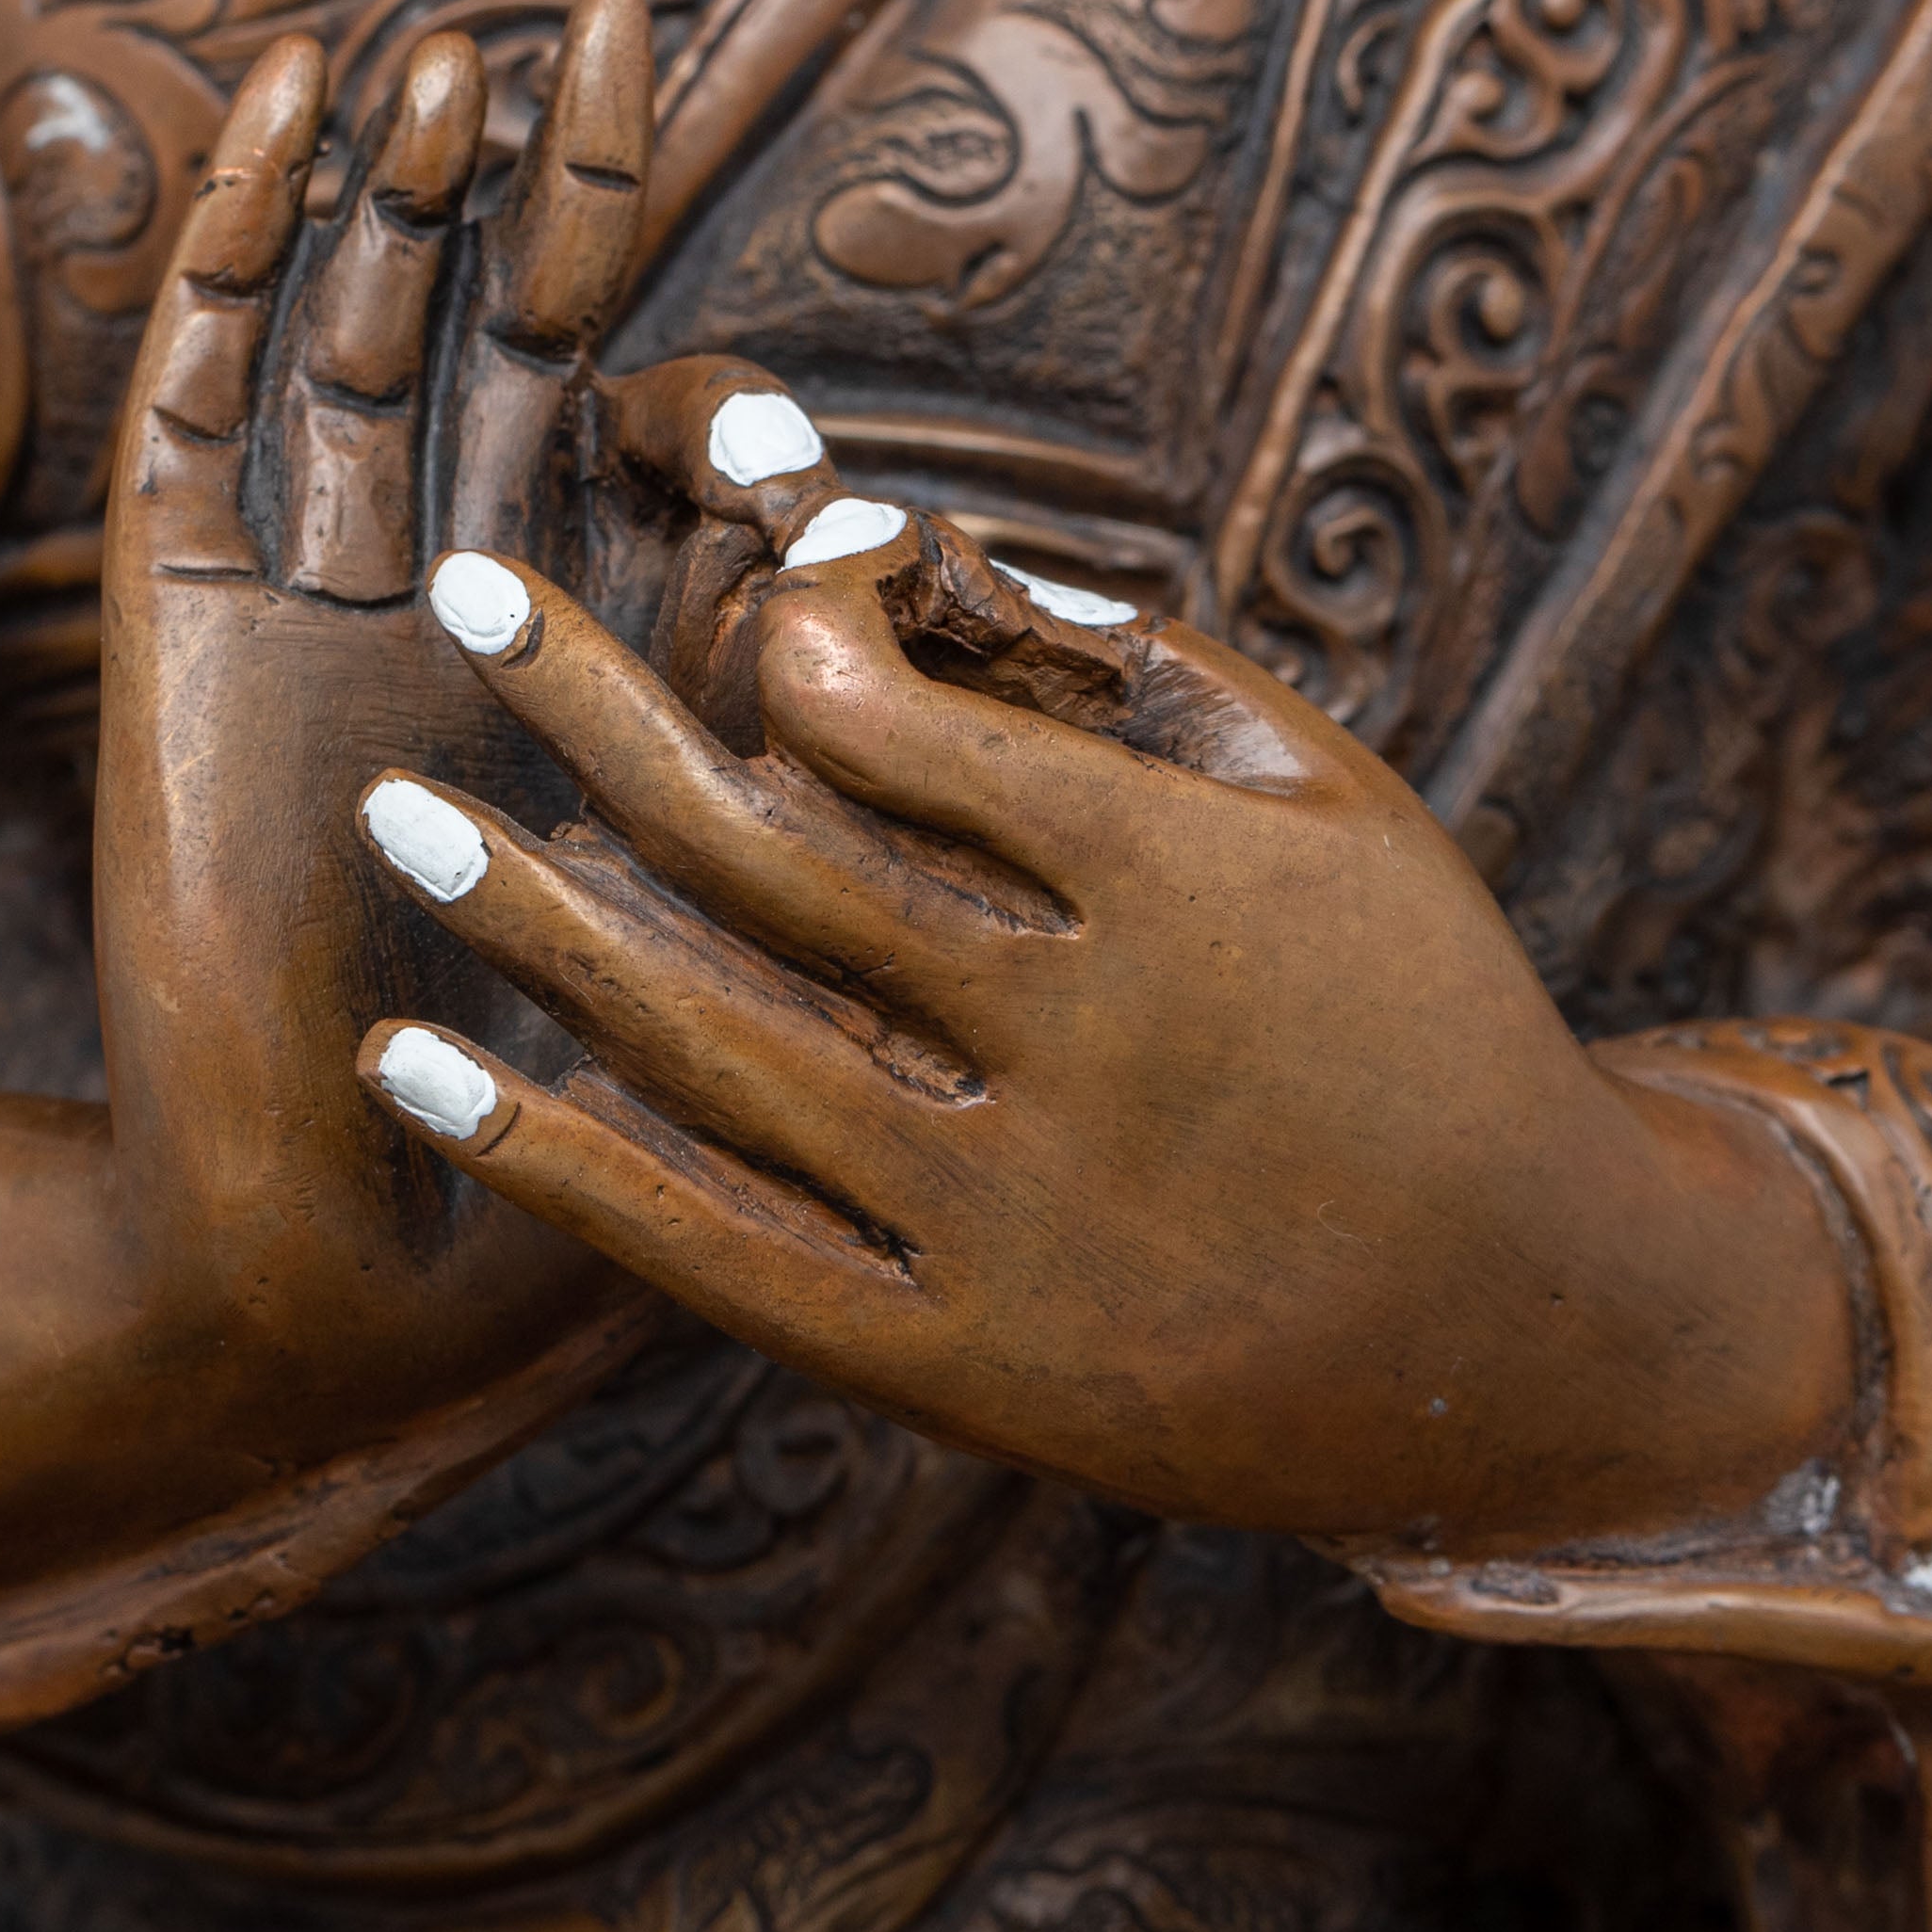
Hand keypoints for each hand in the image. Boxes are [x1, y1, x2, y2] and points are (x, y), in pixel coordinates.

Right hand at [95, 0, 844, 1456]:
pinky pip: (194, 399)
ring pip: (344, 333)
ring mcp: (301, 592)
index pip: (611, 397)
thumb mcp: (735, 871)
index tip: (698, 119)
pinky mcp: (180, 620)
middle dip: (536, 178)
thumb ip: (780, 697)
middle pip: (482, 325)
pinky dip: (227, 253)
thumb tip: (858, 517)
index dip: (648, 258)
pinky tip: (277, 119)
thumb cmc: (583, 1097)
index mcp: (579, 640)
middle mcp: (439, 590)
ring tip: (453, 50)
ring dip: (391, 188)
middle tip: (607, 8)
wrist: (364, 1256)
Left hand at [349, 508, 1856, 1551]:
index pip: (885, 716)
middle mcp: (1075, 1050)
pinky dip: (553, 1159)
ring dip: (529, 918)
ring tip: (396, 812)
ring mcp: (1010, 1225)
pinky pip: (714, 1255)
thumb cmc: (1430, 1024)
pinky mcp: (965, 1375)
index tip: (739, 593)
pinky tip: (418, 1065)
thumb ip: (1145, 672)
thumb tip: (923, 556)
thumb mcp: (1350, 809)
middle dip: (586, 705)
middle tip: (455, 594)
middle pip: (761, 850)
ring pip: (710, 1044)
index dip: (780, 622)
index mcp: (1174, 884)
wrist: (1535, 1340)